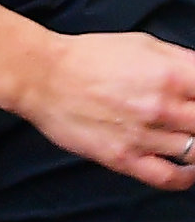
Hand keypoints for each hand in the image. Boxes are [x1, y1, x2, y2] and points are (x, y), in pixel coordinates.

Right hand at [14, 28, 194, 188]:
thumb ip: (184, 61)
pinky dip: (187, 177)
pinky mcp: (124, 157)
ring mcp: (144, 135)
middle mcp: (162, 107)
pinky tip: (189, 168)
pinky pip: (169, 177)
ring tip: (189, 137)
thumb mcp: (145, 44)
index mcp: (172, 74)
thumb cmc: (89, 58)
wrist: (42, 77)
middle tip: (191, 119)